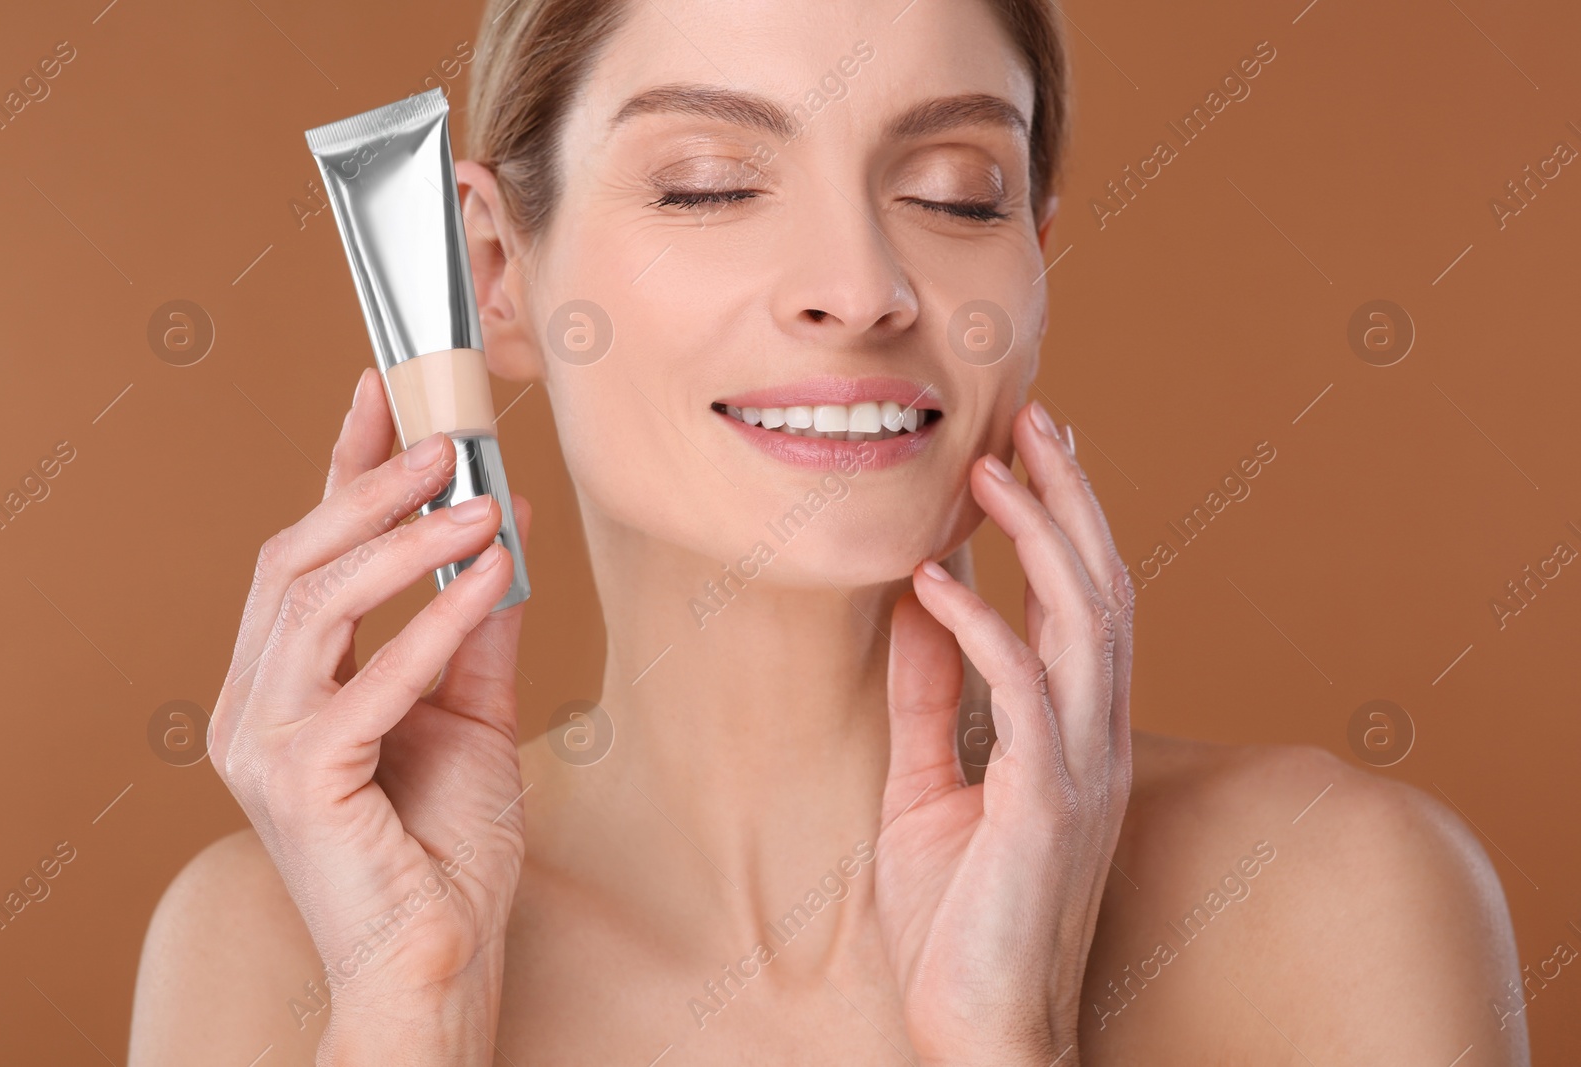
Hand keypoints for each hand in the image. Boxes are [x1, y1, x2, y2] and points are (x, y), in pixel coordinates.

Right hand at [209, 367, 530, 1060]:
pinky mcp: (299, 779)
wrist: (440, 959)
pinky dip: (438, 618)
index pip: (304, 552)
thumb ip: (480, 623)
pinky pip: (372, 675)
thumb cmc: (446, 846)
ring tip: (483, 502)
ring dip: (409, 541)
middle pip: (296, 560)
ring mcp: (265, 742)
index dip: (340, 467)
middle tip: (446, 439)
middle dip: (370, 487)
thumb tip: (506, 521)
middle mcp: (254, 704)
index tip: (381, 393)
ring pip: (319, 600)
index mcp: (284, 684)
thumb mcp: (473, 711)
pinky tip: (493, 577)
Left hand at [875, 401, 1134, 1066]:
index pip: (1083, 602)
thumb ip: (928, 696)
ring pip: (1085, 621)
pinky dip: (980, 630)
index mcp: (1073, 732)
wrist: (978, 1032)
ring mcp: (1080, 769)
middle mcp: (1094, 738)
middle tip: (1031, 419)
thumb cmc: (956, 918)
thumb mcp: (928, 785)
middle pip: (1100, 587)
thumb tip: (913, 605)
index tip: (1030, 448)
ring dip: (1040, 536)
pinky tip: (931, 583)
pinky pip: (1024, 695)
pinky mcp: (1046, 806)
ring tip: (989, 470)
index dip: (1065, 520)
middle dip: (1068, 498)